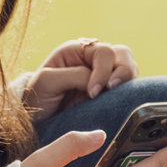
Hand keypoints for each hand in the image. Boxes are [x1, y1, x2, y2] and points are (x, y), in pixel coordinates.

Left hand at [12, 38, 138, 119]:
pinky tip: (118, 104)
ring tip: (116, 97)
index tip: (92, 92)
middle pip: (123, 54)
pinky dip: (128, 94)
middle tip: (111, 89)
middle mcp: (94, 59)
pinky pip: (128, 88)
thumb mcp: (47, 81)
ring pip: (130, 69)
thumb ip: (74, 76)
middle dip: (122, 72)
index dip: (103, 71)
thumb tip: (98, 82)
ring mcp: (104, 75)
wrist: (35, 116)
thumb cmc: (37, 95)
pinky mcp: (109, 93)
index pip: (104, 52)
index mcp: (78, 50)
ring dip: (128, 82)